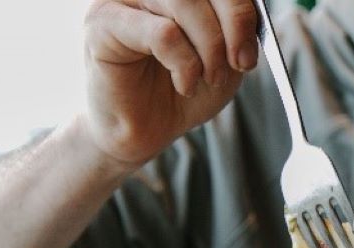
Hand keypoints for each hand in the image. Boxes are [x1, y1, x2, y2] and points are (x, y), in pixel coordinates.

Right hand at [82, 0, 258, 166]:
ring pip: (183, 2)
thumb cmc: (182, 90)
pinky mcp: (104, 23)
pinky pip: (162, 33)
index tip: (249, 55)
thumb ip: (237, 30)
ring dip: (209, 48)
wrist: (146, 129)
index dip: (240, 12)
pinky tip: (183, 84)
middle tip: (238, 65)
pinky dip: (184, 64)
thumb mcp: (225, 59)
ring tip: (209, 78)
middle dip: (231, 28)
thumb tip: (249, 13)